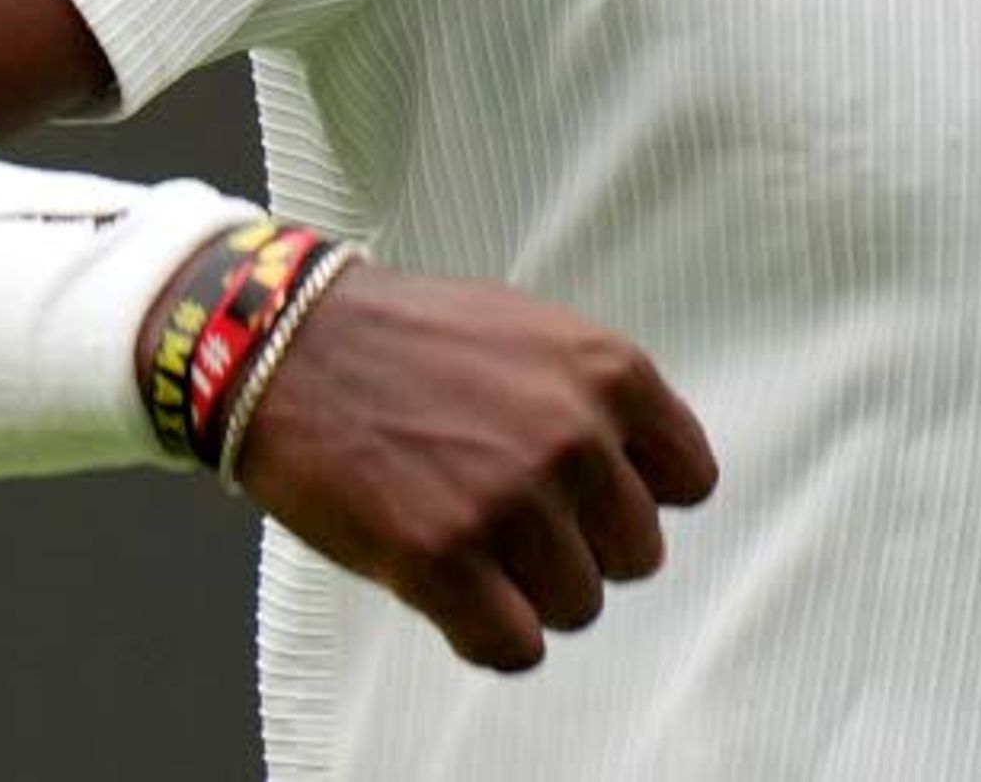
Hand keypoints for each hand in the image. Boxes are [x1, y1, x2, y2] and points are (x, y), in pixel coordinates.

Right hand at [224, 267, 720, 670]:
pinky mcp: (442, 561)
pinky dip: (488, 635)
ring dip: (528, 593)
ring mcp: (509, 501)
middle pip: (637, 556)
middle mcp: (575, 437)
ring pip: (578, 606)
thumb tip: (650, 474)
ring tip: (474, 545)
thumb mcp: (535, 331)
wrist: (290, 347)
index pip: (690, 482)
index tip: (588, 496)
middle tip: (516, 523)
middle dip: (581, 548)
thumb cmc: (410, 340)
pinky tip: (453, 593)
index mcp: (610, 373)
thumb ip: (600, 398)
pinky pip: (515, 648)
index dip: (636, 498)